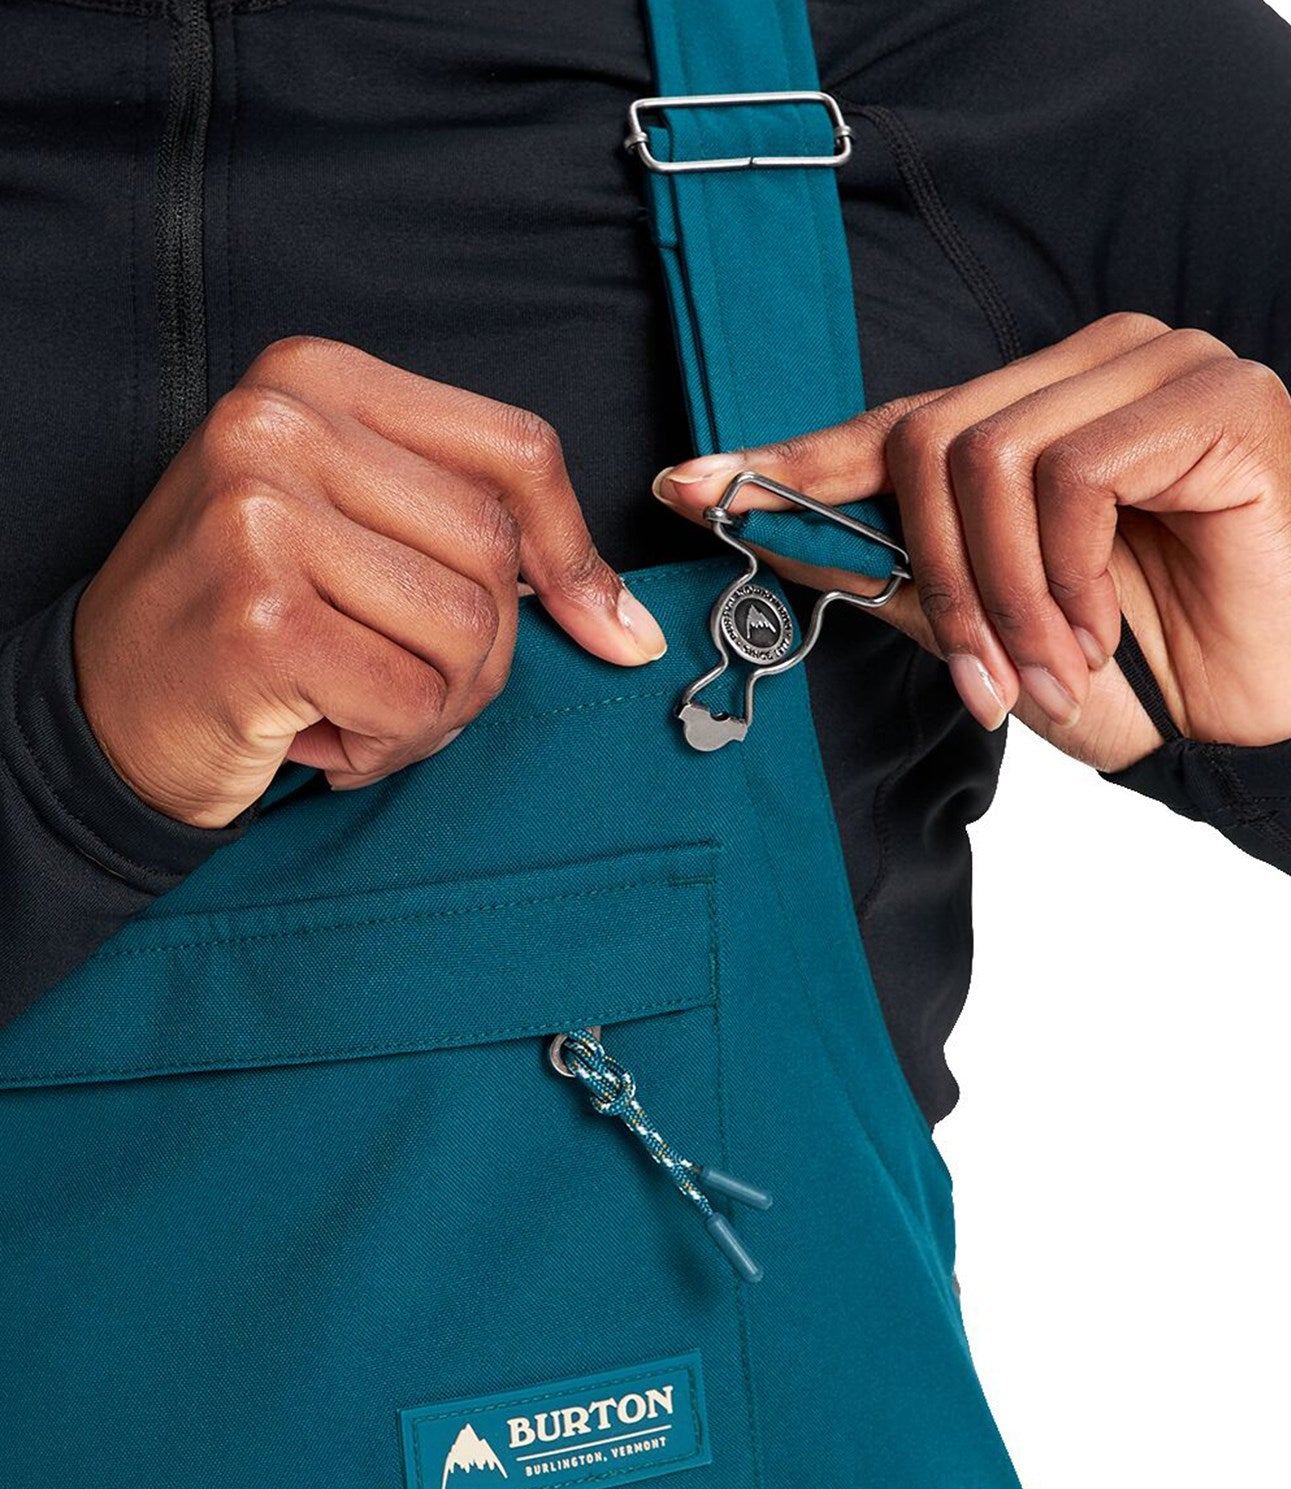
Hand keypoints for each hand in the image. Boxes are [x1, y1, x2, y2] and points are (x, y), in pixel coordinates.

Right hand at [76, 337, 664, 826]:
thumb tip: (624, 621)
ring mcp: (261, 514)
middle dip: (483, 656)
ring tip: (356, 706)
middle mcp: (280, 425)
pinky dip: (389, 742)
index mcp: (316, 379)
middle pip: (497, 554)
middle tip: (408, 687)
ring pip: (470, 631)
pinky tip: (321, 734)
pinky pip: (414, 699)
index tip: (605, 627)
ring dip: (435, 707)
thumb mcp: (360, 535)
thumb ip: (481, 540)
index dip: (574, 552)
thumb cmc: (247, 616)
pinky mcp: (259, 615)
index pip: (517, 450)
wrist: (101, 704)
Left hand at [653, 313, 1290, 770]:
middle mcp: (1093, 364)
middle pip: (931, 435)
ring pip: (991, 452)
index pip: (897, 420)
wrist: (1260, 726)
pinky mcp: (1223, 394)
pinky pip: (1075, 470)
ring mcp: (1160, 363)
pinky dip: (1065, 574)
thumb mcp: (982, 627)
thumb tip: (759, 521)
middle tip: (981, 679)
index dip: (795, 461)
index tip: (693, 485)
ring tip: (1051, 666)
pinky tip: (1102, 627)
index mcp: (1038, 406)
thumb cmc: (1131, 672)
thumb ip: (888, 566)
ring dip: (1003, 593)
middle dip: (937, 580)